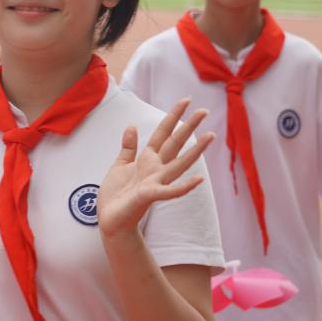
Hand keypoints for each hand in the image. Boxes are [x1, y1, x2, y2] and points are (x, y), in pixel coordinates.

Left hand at [97, 99, 213, 239]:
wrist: (110, 220)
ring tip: (211, 137)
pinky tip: (199, 180)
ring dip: (196, 151)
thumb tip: (131, 125)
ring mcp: (155, 182)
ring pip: (179, 163)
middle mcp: (155, 169)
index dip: (173, 117)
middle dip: (189, 127)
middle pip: (175, 143)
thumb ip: (128, 147)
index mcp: (147, 160)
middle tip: (205, 110)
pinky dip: (184, 187)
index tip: (186, 100)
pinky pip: (169, 191)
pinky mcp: (150, 196)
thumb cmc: (116, 195)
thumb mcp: (119, 165)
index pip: (163, 133)